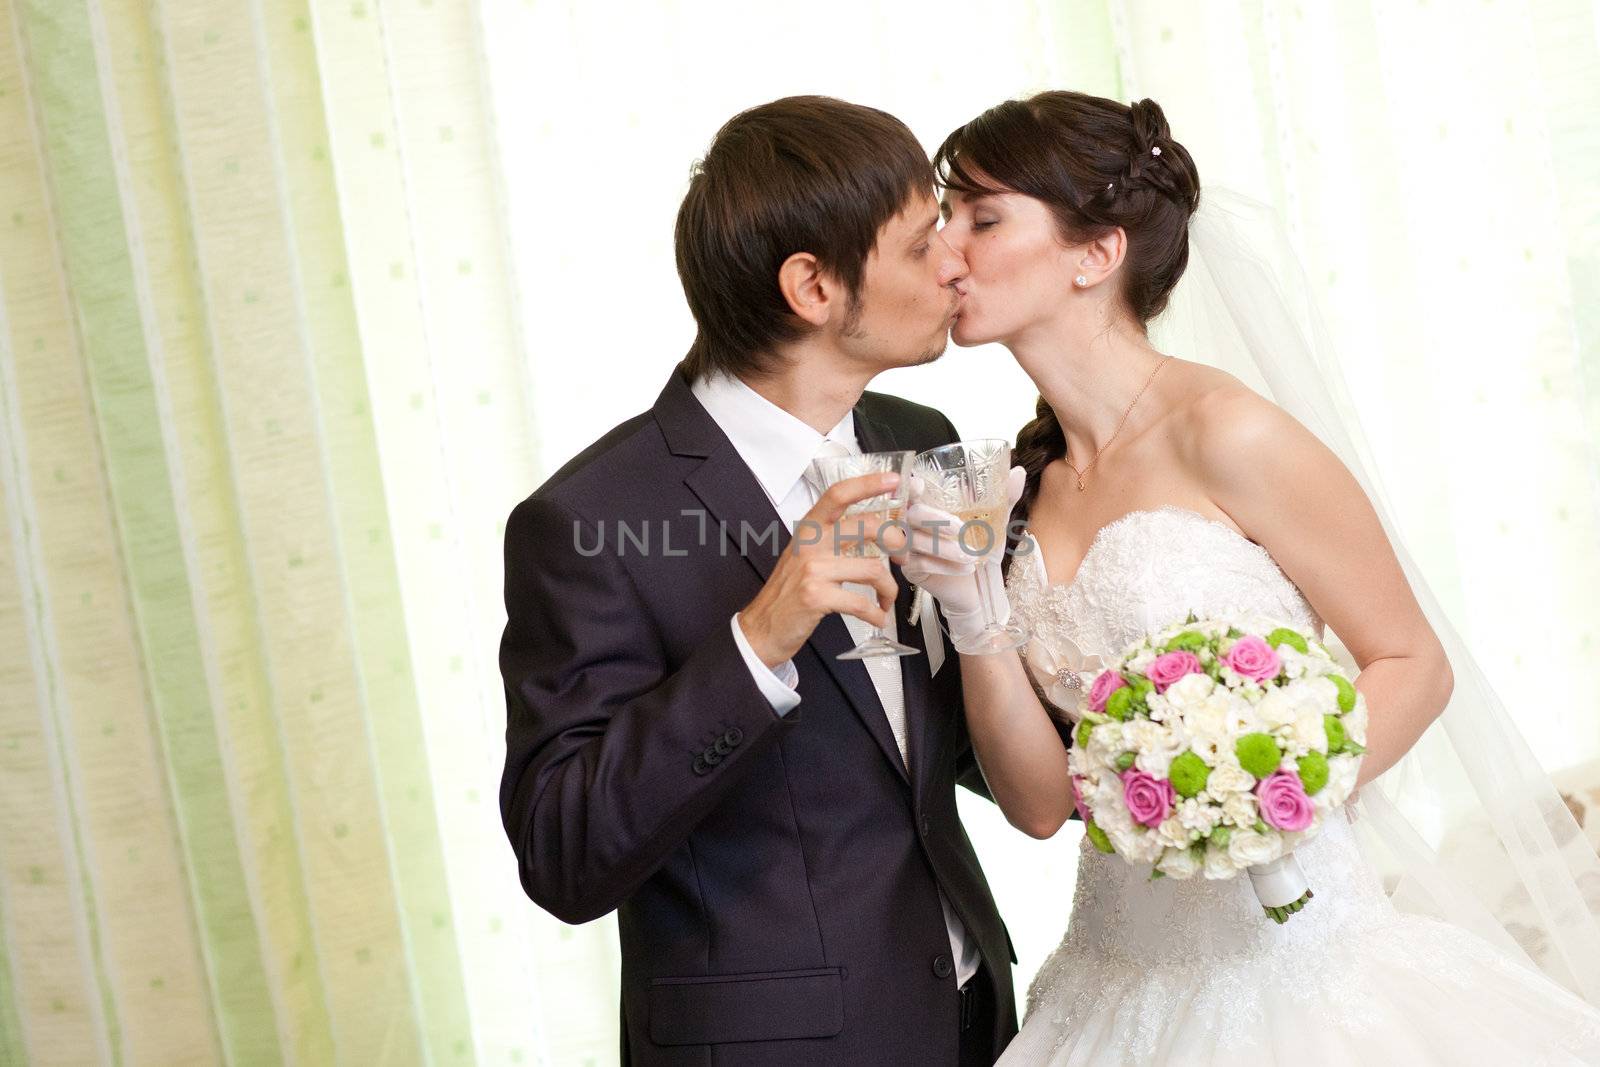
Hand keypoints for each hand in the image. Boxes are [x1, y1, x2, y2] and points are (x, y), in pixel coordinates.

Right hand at [738, 472, 906, 667]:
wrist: (763, 627)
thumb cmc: (789, 591)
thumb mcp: (806, 556)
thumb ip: (834, 540)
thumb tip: (877, 531)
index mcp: (809, 529)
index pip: (838, 495)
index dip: (868, 484)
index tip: (893, 480)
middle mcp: (811, 544)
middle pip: (867, 525)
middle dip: (896, 541)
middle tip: (901, 557)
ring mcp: (813, 570)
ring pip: (872, 569)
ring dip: (889, 589)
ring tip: (886, 599)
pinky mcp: (817, 596)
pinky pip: (861, 603)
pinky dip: (876, 614)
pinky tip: (877, 618)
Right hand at [903, 465, 1024, 642]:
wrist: (979, 586)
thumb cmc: (980, 547)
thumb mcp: (994, 521)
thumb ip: (1003, 497)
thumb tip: (1018, 472)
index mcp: (929, 505)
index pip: (910, 490)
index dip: (909, 486)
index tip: (920, 485)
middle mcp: (912, 523)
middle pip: (911, 514)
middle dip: (935, 519)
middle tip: (961, 528)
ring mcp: (907, 547)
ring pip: (916, 541)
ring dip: (945, 548)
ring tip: (972, 555)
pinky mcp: (910, 570)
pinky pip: (920, 563)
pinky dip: (945, 565)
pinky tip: (966, 568)